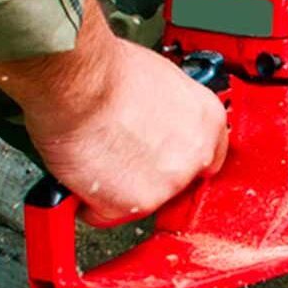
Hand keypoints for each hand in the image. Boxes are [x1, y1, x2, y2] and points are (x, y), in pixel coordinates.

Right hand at [0, 0, 227, 226]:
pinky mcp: (134, 203)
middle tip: (119, 152)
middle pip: (174, 181)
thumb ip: (171, 111)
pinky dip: (89, 202)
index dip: (177, 158)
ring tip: (97, 156)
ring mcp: (167, 184)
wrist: (79, 82)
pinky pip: (107, 214)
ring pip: (142, 199)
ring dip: (117, 187)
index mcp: (208, 121)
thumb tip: (157, 120)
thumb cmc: (109, 72)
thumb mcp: (162, 80)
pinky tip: (83, 174)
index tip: (163, 159)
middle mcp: (196, 155)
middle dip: (146, 173)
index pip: (208, 156)